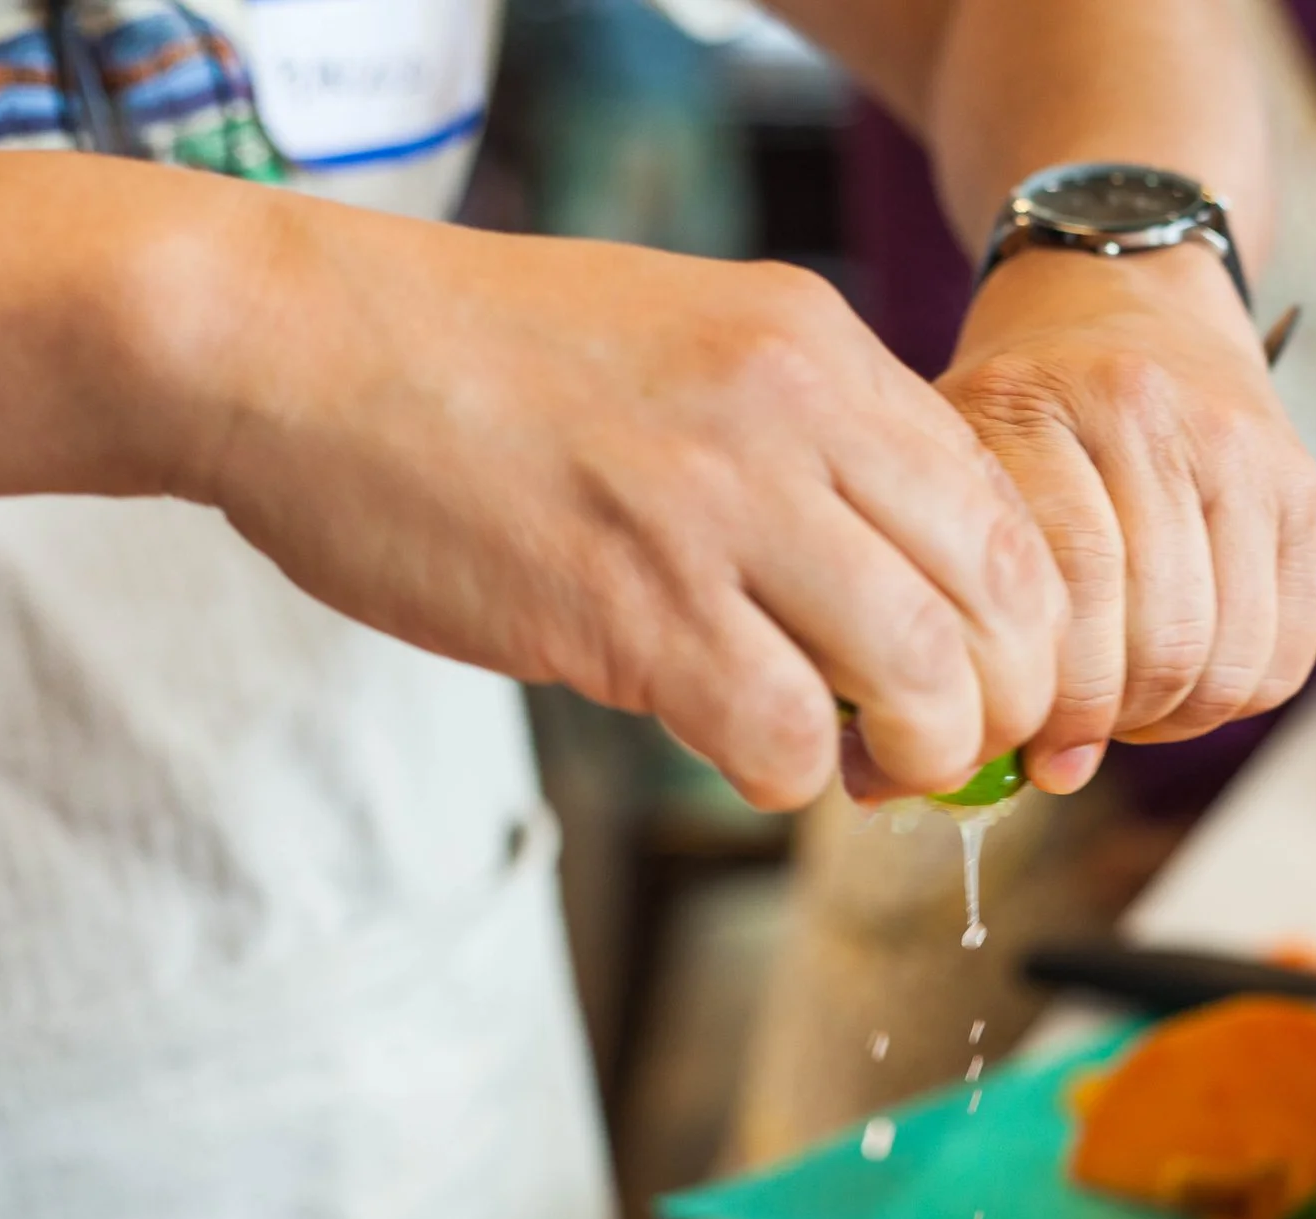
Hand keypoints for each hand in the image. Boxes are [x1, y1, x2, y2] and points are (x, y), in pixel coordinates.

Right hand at [168, 194, 1065, 810]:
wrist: (291, 343)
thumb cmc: (480, 359)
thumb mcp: (690, 343)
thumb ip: (810, 439)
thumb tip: (905, 575)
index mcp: (818, 346)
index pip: (1007, 514)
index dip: (1024, 628)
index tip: (988, 682)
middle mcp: (792, 417)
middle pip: (997, 606)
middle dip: (996, 709)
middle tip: (936, 744)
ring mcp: (712, 512)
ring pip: (920, 683)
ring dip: (911, 756)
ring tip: (849, 757)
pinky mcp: (627, 609)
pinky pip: (781, 741)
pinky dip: (784, 777)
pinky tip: (735, 745)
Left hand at [930, 246, 1315, 796]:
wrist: (1126, 291)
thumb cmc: (1018, 413)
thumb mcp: (949, 465)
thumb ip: (930, 604)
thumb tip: (914, 781)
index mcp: (1030, 403)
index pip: (1057, 595)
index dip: (1035, 702)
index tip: (1005, 744)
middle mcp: (1145, 412)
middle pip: (1150, 639)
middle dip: (1102, 723)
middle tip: (1062, 743)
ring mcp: (1239, 447)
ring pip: (1222, 659)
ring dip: (1168, 722)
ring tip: (1120, 715)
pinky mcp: (1303, 486)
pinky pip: (1285, 652)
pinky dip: (1230, 699)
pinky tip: (1180, 686)